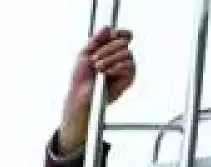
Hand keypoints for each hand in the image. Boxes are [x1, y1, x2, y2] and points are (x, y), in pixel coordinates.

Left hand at [59, 28, 136, 151]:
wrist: (81, 95)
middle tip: (94, 61)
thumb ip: (95, 40)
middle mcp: (121, 56)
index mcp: (111, 49)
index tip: (109, 36)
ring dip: (109, 60)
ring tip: (98, 69)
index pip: (124, 35)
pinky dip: (115, 68)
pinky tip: (107, 74)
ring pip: (126, 53)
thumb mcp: (84, 54)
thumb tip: (106, 27)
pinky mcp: (129, 78)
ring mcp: (126, 67)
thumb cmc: (81, 77)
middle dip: (106, 50)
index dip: (119, 33)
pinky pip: (128, 65)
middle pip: (123, 42)